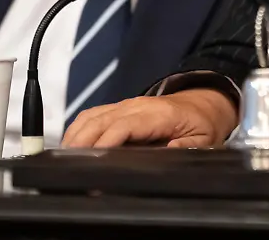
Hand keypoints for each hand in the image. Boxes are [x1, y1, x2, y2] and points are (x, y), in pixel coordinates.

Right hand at [61, 89, 237, 148]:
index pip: (124, 126)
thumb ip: (185, 147)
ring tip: (64, 160)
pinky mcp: (119, 108)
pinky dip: (78, 129)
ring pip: (91, 116)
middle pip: (100, 120)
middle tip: (69, 166)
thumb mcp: (203, 140)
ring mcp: (126, 105)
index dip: (105, 142)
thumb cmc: (202, 123)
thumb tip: (167, 152)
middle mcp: (138, 106)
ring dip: (75, 136)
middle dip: (82, 142)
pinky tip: (71, 147)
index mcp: (159, 114)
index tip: (92, 160)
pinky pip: (92, 115)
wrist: (204, 102)